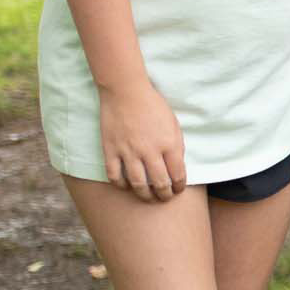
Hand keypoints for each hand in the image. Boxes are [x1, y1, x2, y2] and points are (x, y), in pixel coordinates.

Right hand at [97, 81, 185, 201]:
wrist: (126, 91)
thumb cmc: (153, 106)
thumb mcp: (173, 124)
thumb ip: (176, 146)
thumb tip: (177, 166)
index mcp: (169, 144)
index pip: (177, 175)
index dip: (179, 186)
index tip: (178, 190)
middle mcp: (149, 151)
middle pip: (159, 183)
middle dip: (164, 195)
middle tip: (164, 198)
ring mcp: (128, 152)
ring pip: (137, 184)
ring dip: (145, 195)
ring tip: (148, 198)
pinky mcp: (110, 150)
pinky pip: (114, 176)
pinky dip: (121, 185)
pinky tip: (126, 186)